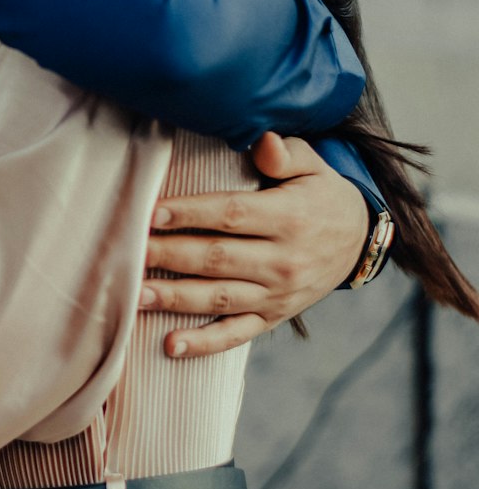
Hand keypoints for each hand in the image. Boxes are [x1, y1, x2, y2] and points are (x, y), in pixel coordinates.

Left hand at [141, 133, 369, 358]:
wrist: (359, 241)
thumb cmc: (321, 195)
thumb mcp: (314, 166)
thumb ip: (286, 153)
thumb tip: (262, 142)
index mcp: (289, 218)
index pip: (232, 215)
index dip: (191, 214)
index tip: (153, 212)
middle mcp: (283, 261)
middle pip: (217, 259)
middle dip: (170, 255)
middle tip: (130, 252)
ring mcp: (278, 295)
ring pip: (220, 298)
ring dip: (176, 299)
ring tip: (137, 295)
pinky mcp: (274, 318)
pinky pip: (236, 334)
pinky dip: (204, 343)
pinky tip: (171, 346)